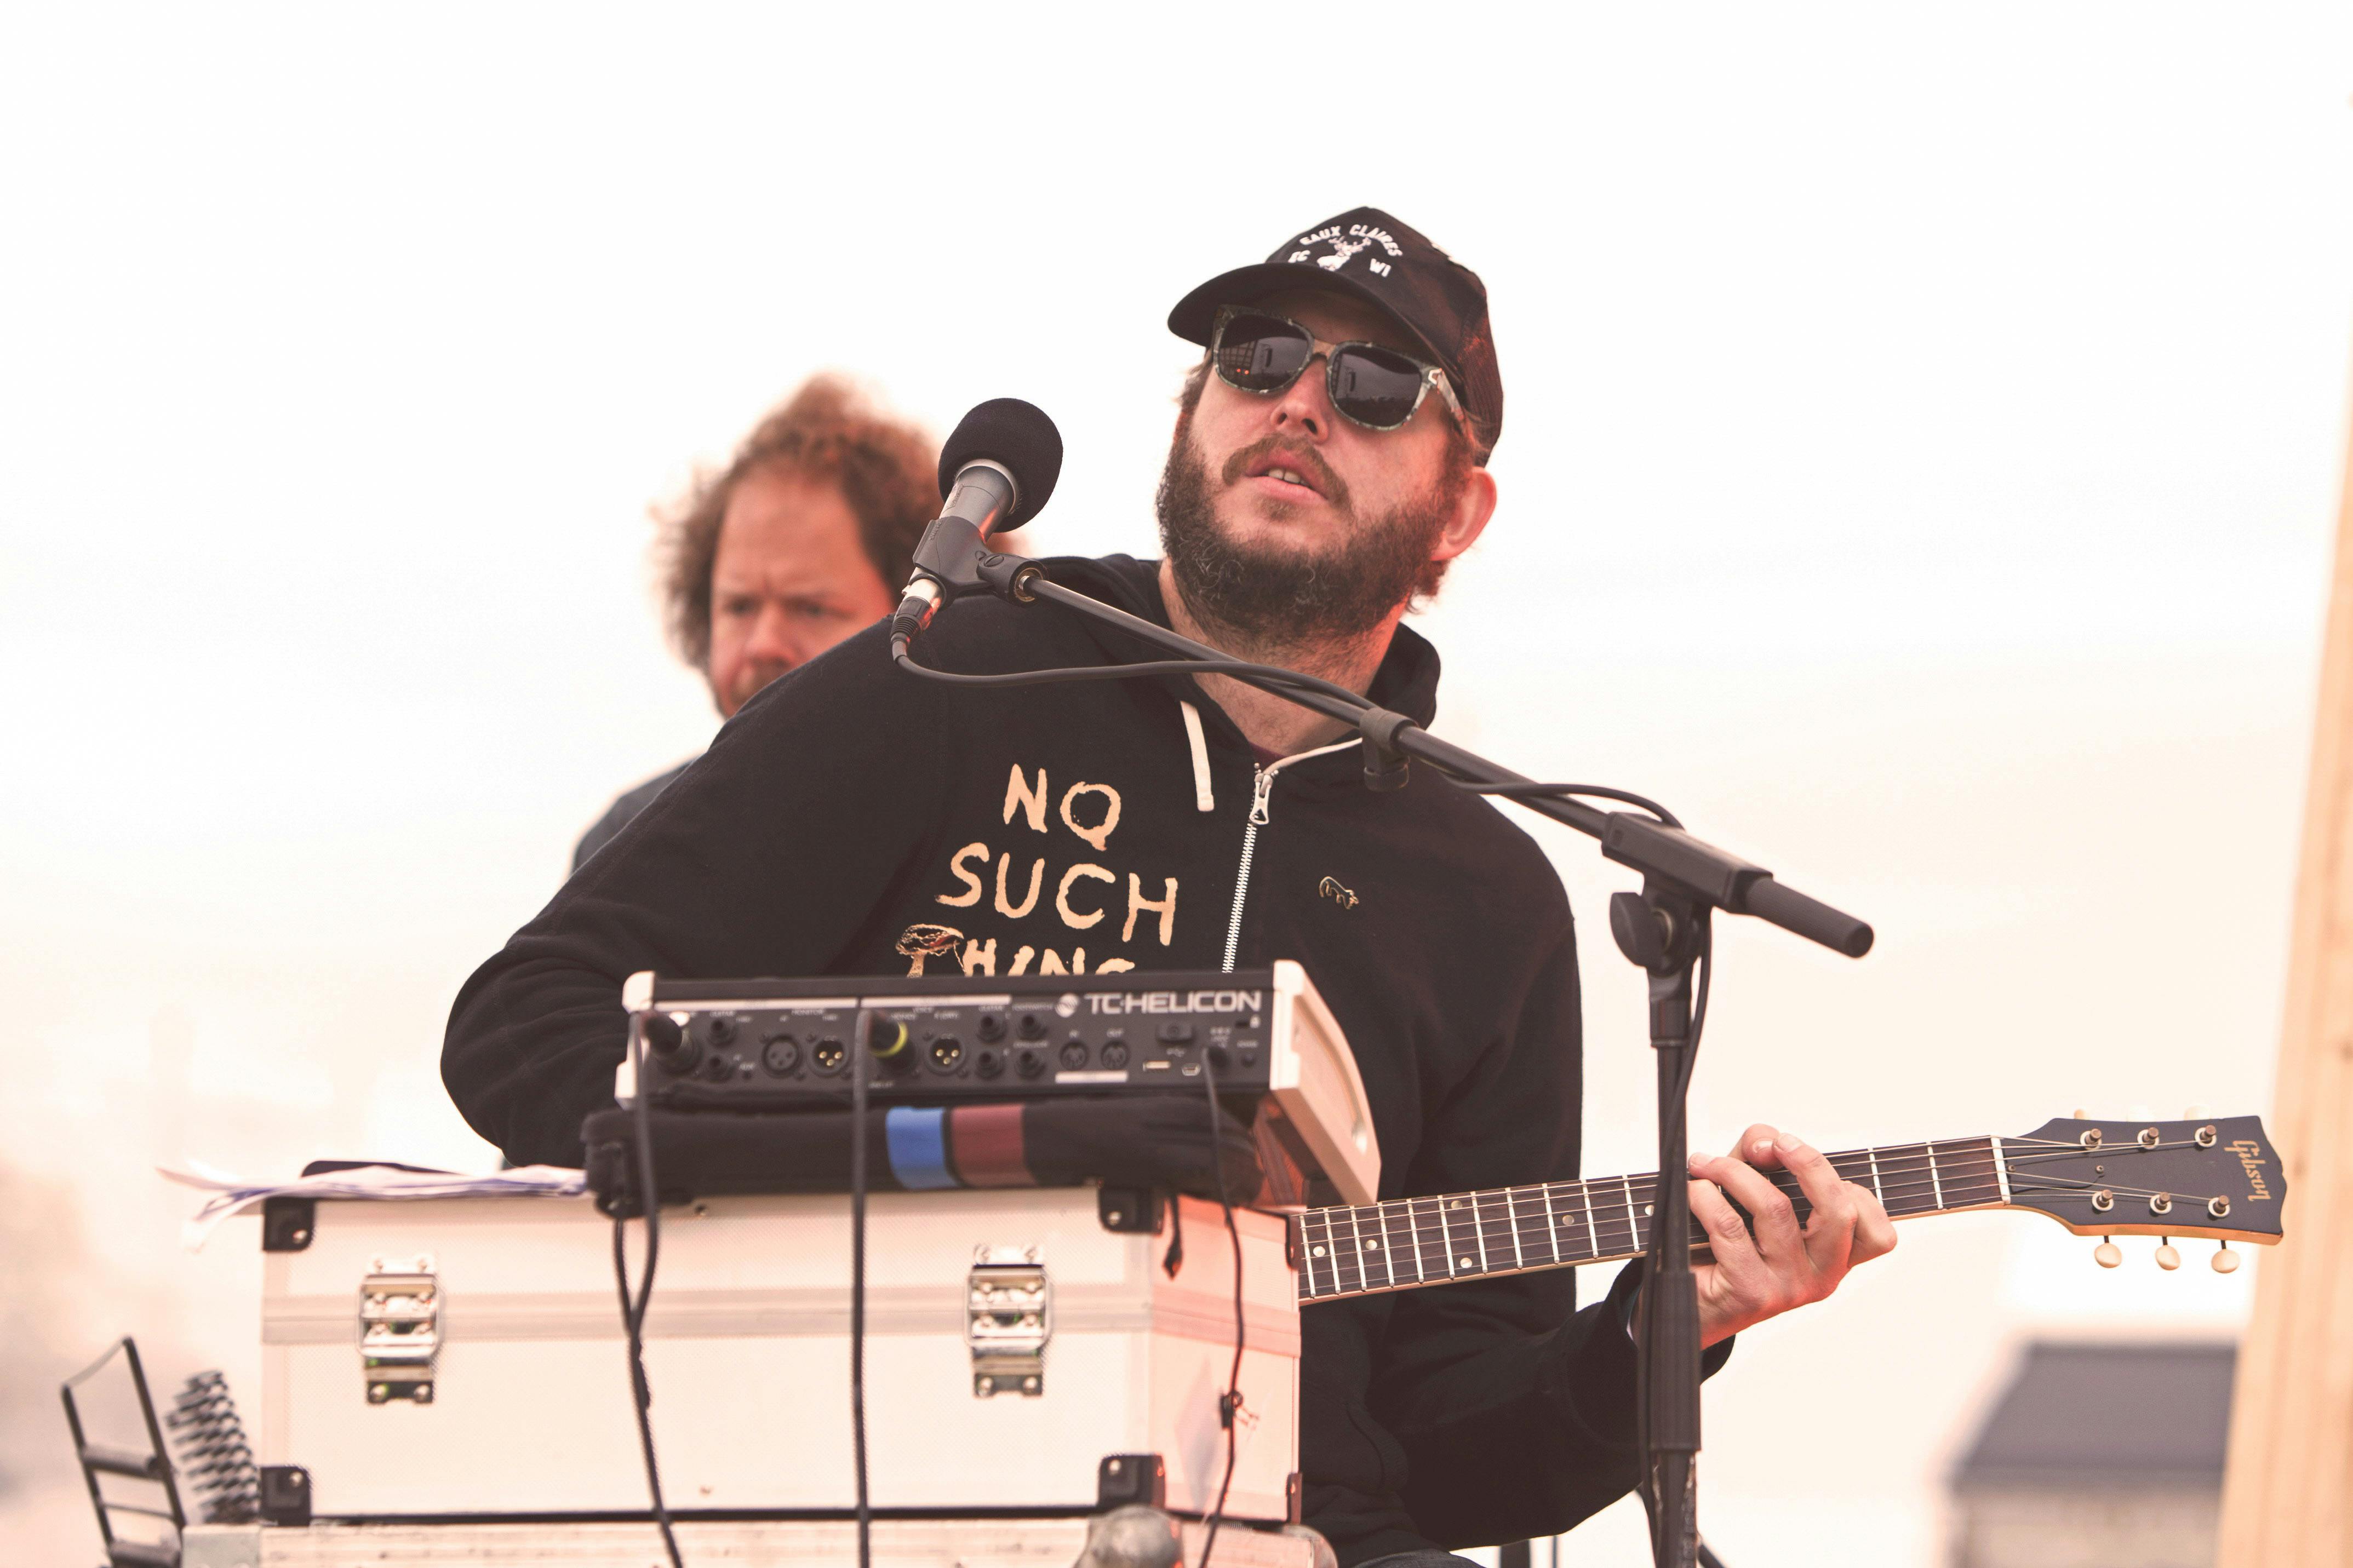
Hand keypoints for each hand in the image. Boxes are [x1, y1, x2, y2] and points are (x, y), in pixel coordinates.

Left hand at [1686, 1124, 1895, 1346]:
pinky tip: (1693, 1191)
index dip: (1850, 1186)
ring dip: (1732, 1172)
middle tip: (1775, 1143)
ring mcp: (1790, 1288)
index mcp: (1834, 1259)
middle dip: (1807, 1162)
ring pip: (1775, 1208)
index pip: (1876, 1233)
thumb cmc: (1724, 1243)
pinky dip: (1704, 1197)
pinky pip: (1730, 1226)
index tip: (1804, 1155)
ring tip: (1705, 1165)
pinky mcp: (1751, 1292)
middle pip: (1839, 1211)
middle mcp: (1821, 1278)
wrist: (1688, 1300)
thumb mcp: (1753, 1191)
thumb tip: (1767, 1145)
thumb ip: (1766, 1156)